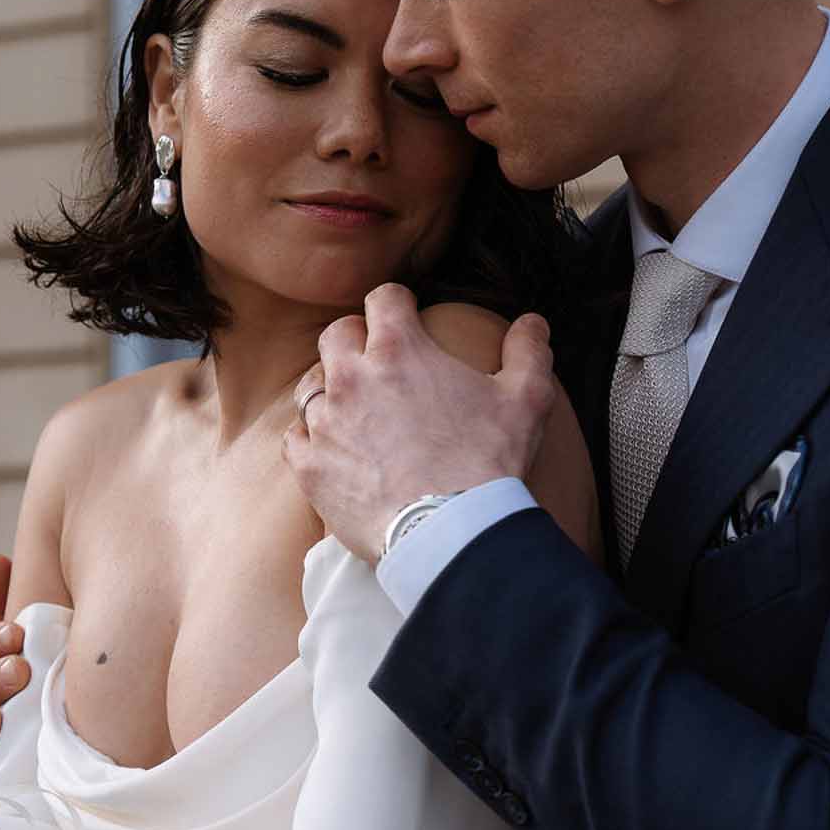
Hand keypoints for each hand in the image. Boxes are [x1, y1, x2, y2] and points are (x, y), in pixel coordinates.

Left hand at [284, 286, 555, 563]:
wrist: (451, 532)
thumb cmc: (488, 461)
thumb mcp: (525, 400)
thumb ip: (528, 352)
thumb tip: (534, 322)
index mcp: (398, 350)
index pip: (383, 297)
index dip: (397, 303)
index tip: (406, 315)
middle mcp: (351, 377)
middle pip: (336, 334)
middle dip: (355, 339)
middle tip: (375, 360)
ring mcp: (325, 422)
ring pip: (311, 386)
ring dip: (332, 391)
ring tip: (354, 409)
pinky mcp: (310, 466)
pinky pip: (295, 437)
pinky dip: (312, 439)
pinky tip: (334, 449)